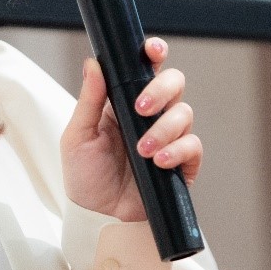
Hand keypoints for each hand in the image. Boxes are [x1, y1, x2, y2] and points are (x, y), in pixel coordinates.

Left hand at [61, 37, 202, 220]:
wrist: (99, 219)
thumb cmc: (85, 177)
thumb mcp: (77, 137)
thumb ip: (88, 100)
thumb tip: (93, 63)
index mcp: (125, 101)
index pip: (146, 69)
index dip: (154, 53)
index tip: (152, 50)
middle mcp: (151, 115)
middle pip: (173, 82)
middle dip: (161, 90)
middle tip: (141, 108)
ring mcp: (168, 137)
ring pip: (184, 113)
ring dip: (164, 128)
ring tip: (143, 150)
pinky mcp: (182, 163)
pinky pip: (192, 146)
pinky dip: (178, 150)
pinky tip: (160, 161)